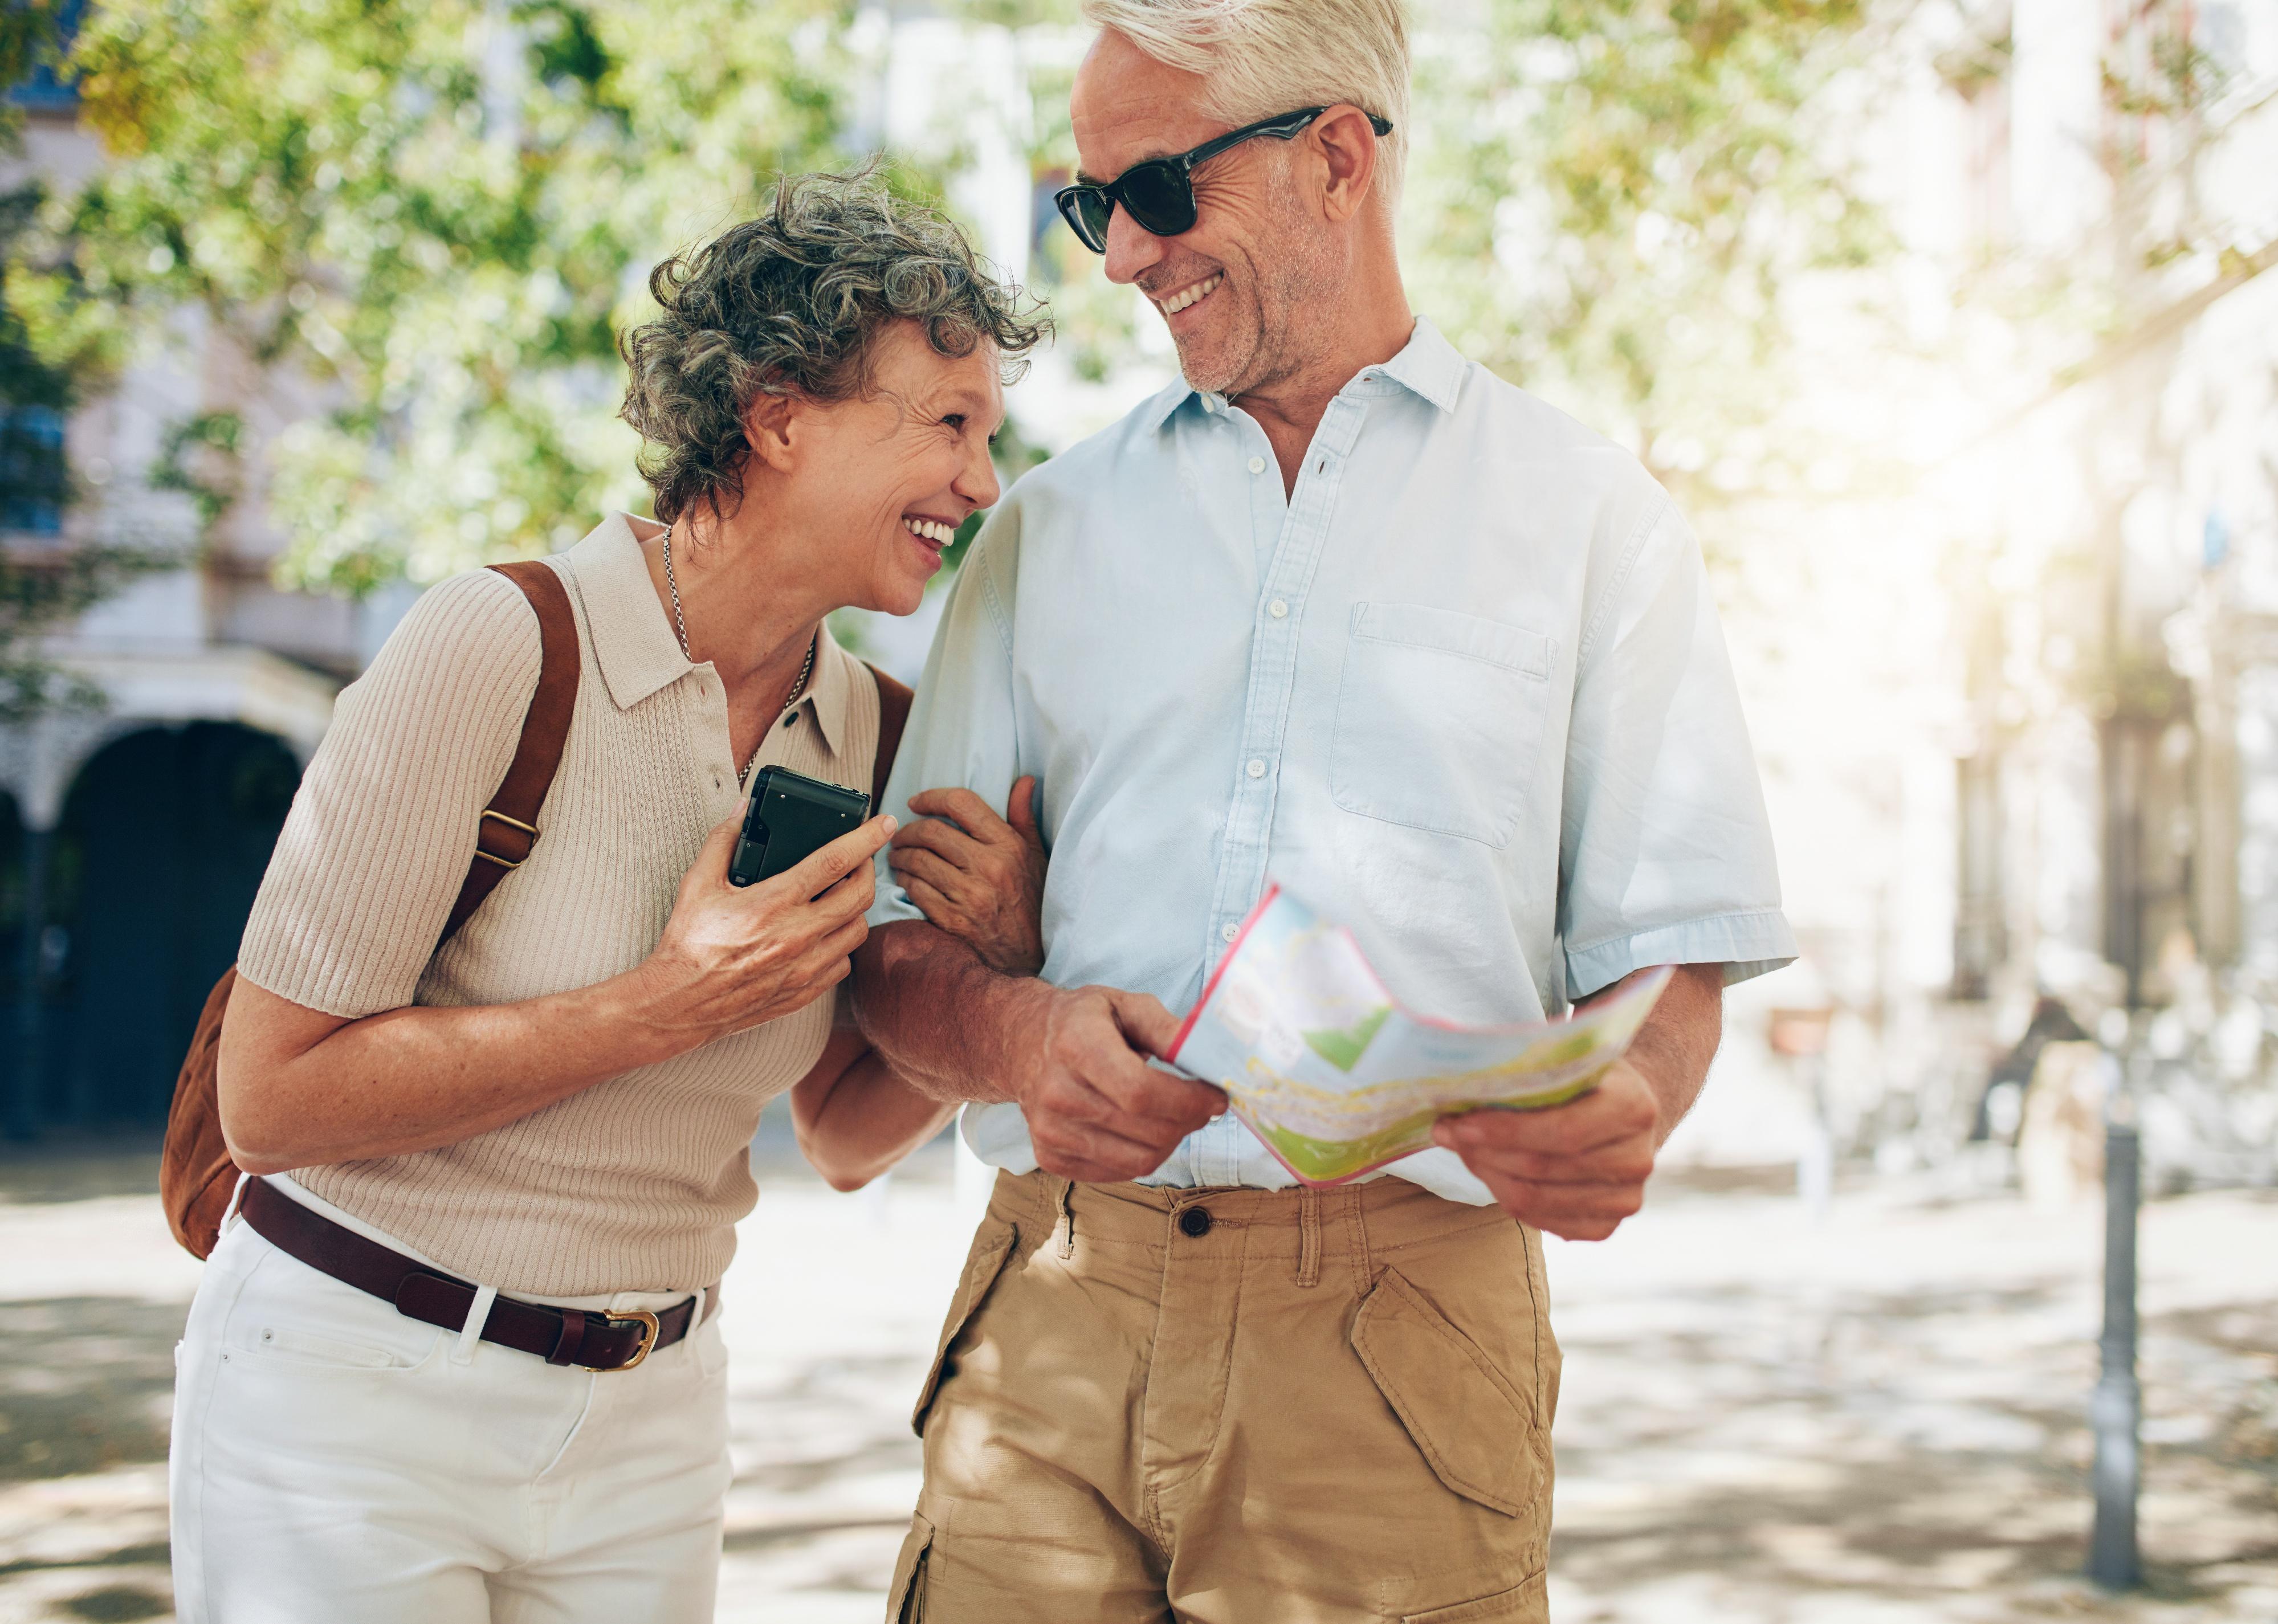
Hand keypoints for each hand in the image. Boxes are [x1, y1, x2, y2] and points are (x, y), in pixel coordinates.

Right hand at [639, 813, 894, 1045]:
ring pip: (858, 930)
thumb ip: (723, 841)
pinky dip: (842, 945)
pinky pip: (843, 963)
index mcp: (774, 903)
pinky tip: (826, 934)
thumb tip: (742, 811)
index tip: (884, 823)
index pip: (836, 861)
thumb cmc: (689, 945)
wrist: (681, 1003)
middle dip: (868, 870)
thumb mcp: (698, 884)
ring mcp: (805, 966)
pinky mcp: (805, 991)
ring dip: (856, 908)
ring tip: (842, 896)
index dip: (867, 838)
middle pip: (860, 896)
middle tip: (860, 860)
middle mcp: (797, 935)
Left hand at [889, 777, 1047, 974]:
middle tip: (900, 834)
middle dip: (908, 830)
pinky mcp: (954, 920)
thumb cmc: (1033, 900)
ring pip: (918, 861)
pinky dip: (905, 881)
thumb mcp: (1036, 855)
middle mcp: (989, 866)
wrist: (1031, 955)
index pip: (961, 804)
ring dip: (900, 855)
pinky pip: (917, 891)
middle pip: (932, 831)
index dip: (931, 797)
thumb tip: (1024, 781)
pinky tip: (905, 879)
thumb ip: (1024, 816)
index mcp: (1008, 845)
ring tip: (897, 855)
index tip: (916, 802)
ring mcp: (970, 895)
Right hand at [1008, 982, 1225, 1182]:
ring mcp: (1049, 1131)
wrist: (1021, 1044)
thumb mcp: (1125, 1004)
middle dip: (1189, 1122)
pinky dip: (1143, 1155)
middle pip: (1146, 1132)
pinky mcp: (1049, 1157)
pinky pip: (1117, 1173)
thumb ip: (1167, 1029)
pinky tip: (1144, 1129)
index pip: (1141, 1092)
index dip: (1188, 1101)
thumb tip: (1208, 1060)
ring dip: (1171, 1142)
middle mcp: (1056, 1093)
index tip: (1217, 1097)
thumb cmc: (1082, 1022)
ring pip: (1138, 1161)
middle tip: (1203, 1106)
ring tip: (1176, 1117)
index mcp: (1076, 1045)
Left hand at [1429, 1059, 1661, 1240]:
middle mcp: (1638, 1159)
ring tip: (1462, 1149)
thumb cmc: (1584, 1081)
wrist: (1625, 1113)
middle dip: (1483, 1152)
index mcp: (1634, 1108)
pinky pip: (1542, 1222)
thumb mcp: (1566, 1062)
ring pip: (1534, 1200)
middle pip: (1540, 1169)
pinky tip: (1491, 1171)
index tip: (1457, 1123)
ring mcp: (1625, 1199)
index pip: (1562, 1131)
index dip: (1504, 1131)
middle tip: (1445, 1133)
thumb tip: (1457, 1093)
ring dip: (1487, 1174)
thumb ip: (1525, 1077)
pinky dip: (1506, 1196)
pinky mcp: (1607, 1226)